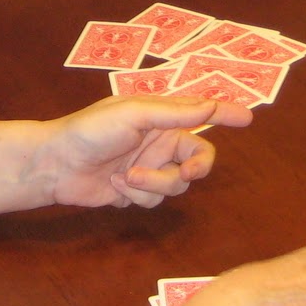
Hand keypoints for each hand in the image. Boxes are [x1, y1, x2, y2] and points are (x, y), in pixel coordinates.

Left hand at [33, 95, 252, 208]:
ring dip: (154, 183)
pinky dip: (138, 194)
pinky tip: (116, 185)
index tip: (247, 118)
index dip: (225, 113)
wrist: (57, 165)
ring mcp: (150, 167)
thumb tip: (210, 105)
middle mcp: (159, 142)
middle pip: (199, 158)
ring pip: (177, 184)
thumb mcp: (132, 114)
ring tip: (127, 176)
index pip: (201, 113)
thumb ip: (173, 113)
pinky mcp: (138, 191)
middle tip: (187, 170)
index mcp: (161, 117)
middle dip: (193, 168)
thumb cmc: (90, 130)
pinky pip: (156, 199)